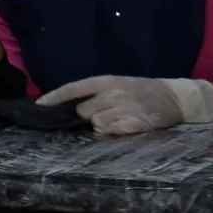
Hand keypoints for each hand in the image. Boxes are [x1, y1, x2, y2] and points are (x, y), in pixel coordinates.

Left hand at [37, 76, 212, 134]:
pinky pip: (110, 132)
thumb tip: (65, 107)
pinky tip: (124, 126)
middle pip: (82, 111)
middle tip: (102, 113)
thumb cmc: (140, 91)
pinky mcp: (135, 123)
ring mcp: (124, 108)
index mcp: (106, 80)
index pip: (73, 88)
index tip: (38, 107)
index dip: (54, 98)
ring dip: (101, 125)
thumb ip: (94, 94)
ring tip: (117, 118)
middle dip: (86, 116)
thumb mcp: (117, 85)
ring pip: (96, 124)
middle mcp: (113, 92)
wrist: (175, 97)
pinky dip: (113, 132)